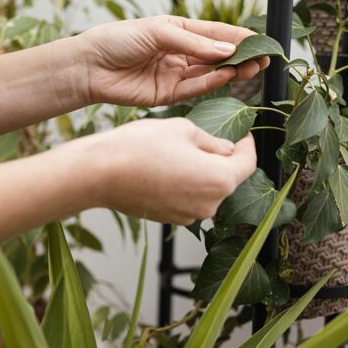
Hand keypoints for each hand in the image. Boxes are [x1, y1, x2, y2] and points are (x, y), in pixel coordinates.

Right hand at [77, 118, 256, 224]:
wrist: (100, 173)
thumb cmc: (138, 148)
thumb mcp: (182, 129)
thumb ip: (211, 141)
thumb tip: (224, 148)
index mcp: (219, 179)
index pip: (247, 163)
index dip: (248, 145)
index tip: (243, 134)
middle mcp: (208, 204)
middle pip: (226, 178)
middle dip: (220, 159)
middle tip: (203, 138)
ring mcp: (188, 215)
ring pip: (205, 189)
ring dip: (199, 172)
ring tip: (177, 152)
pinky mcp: (169, 218)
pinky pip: (186, 199)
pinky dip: (182, 184)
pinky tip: (163, 167)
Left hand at [80, 15, 269, 105]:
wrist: (88, 66)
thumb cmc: (116, 40)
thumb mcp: (158, 32)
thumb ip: (193, 43)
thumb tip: (227, 51)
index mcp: (177, 32)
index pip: (214, 35)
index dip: (237, 38)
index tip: (260, 41)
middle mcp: (178, 54)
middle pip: (216, 57)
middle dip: (240, 57)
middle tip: (262, 59)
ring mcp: (173, 75)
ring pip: (209, 74)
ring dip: (231, 72)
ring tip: (251, 67)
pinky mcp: (166, 95)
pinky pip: (194, 89)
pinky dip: (211, 84)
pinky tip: (226, 76)